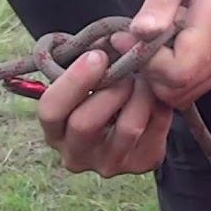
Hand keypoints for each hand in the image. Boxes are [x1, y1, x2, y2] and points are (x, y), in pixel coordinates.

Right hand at [38, 49, 173, 176]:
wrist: (129, 117)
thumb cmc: (99, 92)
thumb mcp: (84, 81)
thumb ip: (86, 65)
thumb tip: (103, 45)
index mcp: (54, 133)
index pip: (50, 111)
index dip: (73, 81)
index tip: (97, 56)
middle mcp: (77, 156)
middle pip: (85, 123)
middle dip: (110, 88)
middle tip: (126, 68)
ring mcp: (109, 164)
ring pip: (127, 127)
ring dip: (139, 94)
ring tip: (142, 79)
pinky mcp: (141, 164)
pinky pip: (155, 129)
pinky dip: (159, 105)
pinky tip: (154, 95)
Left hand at [128, 0, 210, 108]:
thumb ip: (159, 0)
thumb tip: (141, 32)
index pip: (179, 69)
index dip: (145, 62)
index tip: (124, 37)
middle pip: (179, 87)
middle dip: (147, 70)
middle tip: (131, 40)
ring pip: (183, 94)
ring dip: (157, 75)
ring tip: (148, 42)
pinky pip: (191, 88)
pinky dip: (170, 77)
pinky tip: (163, 49)